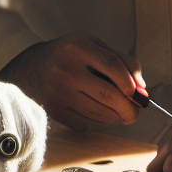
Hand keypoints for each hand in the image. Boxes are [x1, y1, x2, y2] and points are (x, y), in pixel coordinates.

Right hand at [0, 33, 145, 130]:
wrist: (29, 70)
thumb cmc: (69, 57)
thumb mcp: (93, 46)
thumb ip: (121, 62)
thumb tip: (143, 90)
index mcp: (77, 47)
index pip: (112, 65)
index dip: (131, 83)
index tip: (139, 94)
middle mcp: (66, 70)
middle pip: (109, 95)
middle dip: (130, 108)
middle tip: (136, 112)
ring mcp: (58, 92)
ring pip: (100, 114)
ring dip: (114, 115)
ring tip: (113, 108)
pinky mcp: (54, 111)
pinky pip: (86, 124)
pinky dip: (95, 121)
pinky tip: (90, 109)